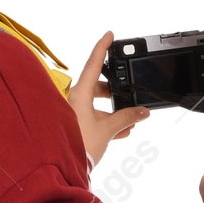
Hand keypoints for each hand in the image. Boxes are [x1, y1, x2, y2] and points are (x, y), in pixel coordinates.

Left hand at [71, 31, 148, 167]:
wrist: (61, 167)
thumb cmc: (78, 146)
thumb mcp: (107, 130)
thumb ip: (126, 118)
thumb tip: (142, 112)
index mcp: (79, 94)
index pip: (93, 64)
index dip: (102, 47)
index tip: (110, 35)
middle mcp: (74, 100)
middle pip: (97, 86)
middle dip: (115, 92)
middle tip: (128, 92)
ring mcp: (73, 113)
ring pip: (97, 105)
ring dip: (114, 112)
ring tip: (130, 122)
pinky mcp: (75, 125)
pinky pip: (93, 118)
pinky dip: (108, 122)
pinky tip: (122, 132)